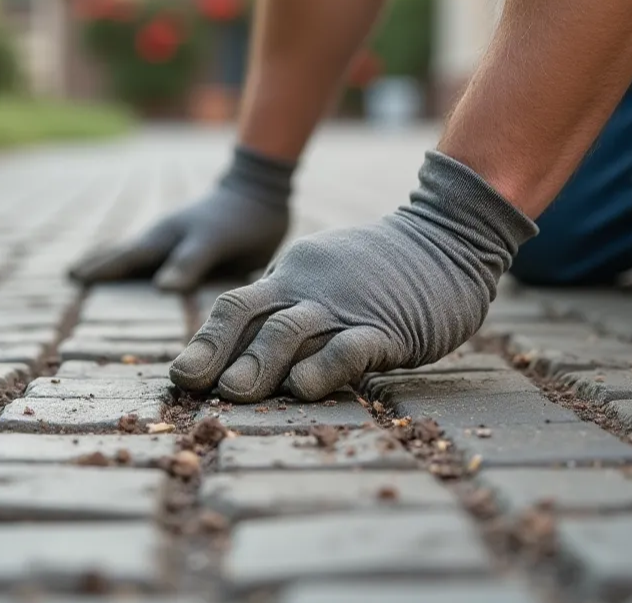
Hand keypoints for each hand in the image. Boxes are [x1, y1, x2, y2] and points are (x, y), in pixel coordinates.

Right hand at [69, 147, 293, 291]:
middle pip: (124, 261)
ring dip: (125, 279)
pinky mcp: (197, 258)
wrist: (262, 193)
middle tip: (71, 281)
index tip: (70, 279)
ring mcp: (178, 250)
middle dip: (100, 271)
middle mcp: (163, 245)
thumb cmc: (238, 216)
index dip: (97, 271)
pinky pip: (168, 275)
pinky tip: (156, 296)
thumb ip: (190, 262)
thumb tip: (160, 289)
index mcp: (160, 241)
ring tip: (103, 292)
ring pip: (143, 267)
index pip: (121, 260)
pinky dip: (155, 285)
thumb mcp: (213, 239)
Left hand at [169, 151, 537, 401]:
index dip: (206, 340)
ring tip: (233, 395)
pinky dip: (324, 366)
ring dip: (258, 362)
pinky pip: (350, 345)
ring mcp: (347, 305)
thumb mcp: (327, 281)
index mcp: (291, 275)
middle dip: (214, 350)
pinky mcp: (389, 327)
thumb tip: (247, 354)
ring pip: (290, 330)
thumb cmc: (384, 271)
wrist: (450, 236)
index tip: (180, 374)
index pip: (237, 306)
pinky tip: (304, 389)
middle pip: (248, 313)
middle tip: (187, 384)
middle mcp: (309, 287)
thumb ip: (292, 310)